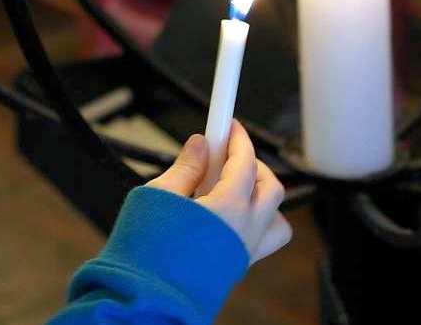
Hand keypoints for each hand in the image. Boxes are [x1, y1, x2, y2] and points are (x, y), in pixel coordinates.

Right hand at [147, 125, 292, 264]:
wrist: (145, 296)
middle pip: (270, 187)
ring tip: (230, 188)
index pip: (246, 161)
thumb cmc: (148, 250)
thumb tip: (201, 145)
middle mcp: (246, 231)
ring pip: (275, 217)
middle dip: (253, 164)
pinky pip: (264, 240)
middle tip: (226, 154)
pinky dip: (256, 222)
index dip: (238, 138)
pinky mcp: (237, 267)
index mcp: (229, 209)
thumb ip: (185, 168)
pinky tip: (226, 216)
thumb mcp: (159, 195)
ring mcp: (245, 252)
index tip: (229, 124)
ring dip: (261, 196)